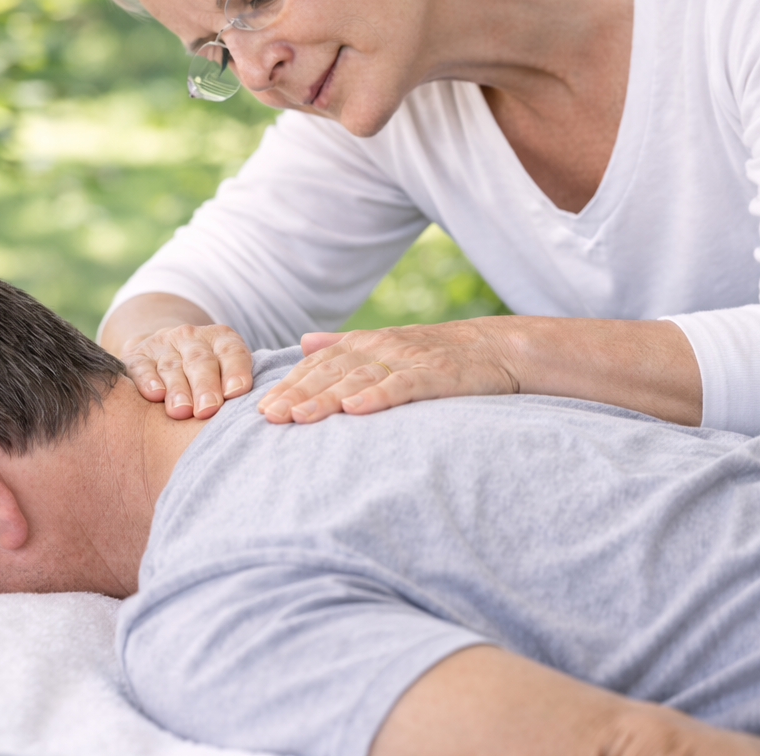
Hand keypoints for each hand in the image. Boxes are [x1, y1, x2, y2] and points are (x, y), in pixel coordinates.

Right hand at [120, 323, 253, 419]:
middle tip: (208, 409)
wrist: (160, 351)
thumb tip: (257, 415)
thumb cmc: (205, 375)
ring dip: (177, 389)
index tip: (236, 393)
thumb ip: (237, 388)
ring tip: (181, 411)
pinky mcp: (137, 356)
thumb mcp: (224, 371)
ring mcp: (163, 345)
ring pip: (171, 366)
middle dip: (205, 386)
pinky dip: (147, 380)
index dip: (235, 371)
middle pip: (200, 361)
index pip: (232, 352)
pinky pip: (142, 366)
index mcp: (221, 339)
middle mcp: (192, 338)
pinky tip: (154, 394)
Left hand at [258, 320, 519, 423]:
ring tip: (299, 416)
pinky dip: (377, 396)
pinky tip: (356, 410)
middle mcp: (381, 348)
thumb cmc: (438, 353)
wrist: (497, 347)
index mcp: (366, 343)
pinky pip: (401, 385)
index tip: (262, 407)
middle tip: (268, 417)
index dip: (290, 384)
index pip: (319, 364)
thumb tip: (303, 343)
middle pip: (331, 372)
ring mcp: (407, 360)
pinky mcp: (435, 375)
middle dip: (297, 394)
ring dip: (326, 397)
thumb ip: (343, 344)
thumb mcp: (386, 344)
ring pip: (358, 379)